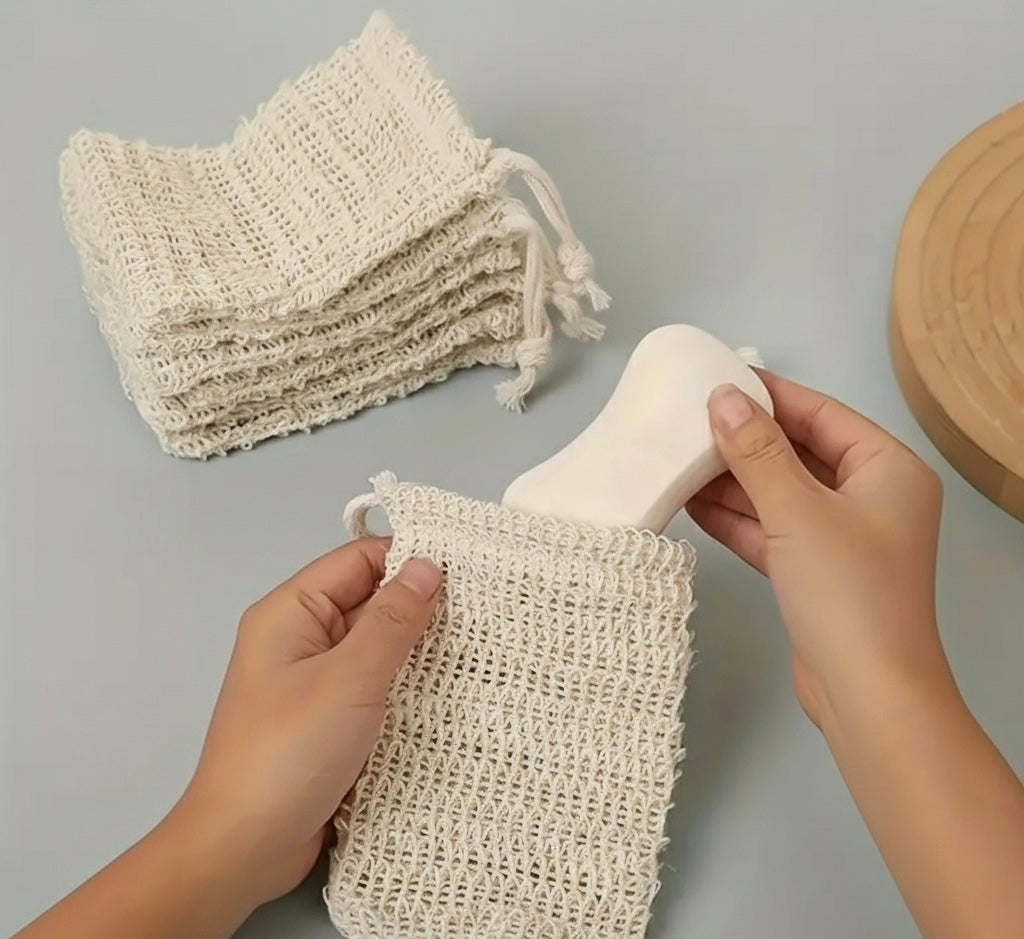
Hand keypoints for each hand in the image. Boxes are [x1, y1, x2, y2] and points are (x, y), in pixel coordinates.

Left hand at [15, 538, 442, 938]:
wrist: (243, 848)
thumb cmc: (289, 754)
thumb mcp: (348, 679)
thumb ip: (392, 620)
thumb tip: (428, 565)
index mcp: (290, 612)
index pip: (358, 561)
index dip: (409, 559)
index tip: (468, 571)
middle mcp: (300, 638)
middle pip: (369, 601)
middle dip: (421, 605)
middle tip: (485, 611)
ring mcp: (313, 682)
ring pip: (375, 647)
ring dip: (418, 650)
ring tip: (479, 647)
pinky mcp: (328, 720)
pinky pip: (373, 686)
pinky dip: (406, 686)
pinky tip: (448, 693)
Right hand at [686, 371, 947, 727]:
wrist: (866, 694)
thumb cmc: (847, 592)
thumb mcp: (797, 510)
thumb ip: (756, 451)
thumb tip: (722, 398)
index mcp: (887, 469)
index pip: (821, 414)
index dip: (769, 395)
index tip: (717, 380)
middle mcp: (870, 497)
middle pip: (798, 453)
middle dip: (744, 441)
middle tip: (687, 421)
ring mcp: (841, 537)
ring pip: (779, 493)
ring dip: (733, 481)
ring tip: (677, 459)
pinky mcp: (814, 572)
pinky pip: (771, 530)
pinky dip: (736, 519)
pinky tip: (691, 503)